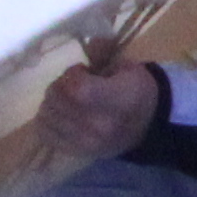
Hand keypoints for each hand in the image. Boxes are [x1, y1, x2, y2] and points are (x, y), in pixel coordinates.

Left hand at [36, 52, 167, 164]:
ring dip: (51, 103)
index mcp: (118, 100)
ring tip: (65, 99)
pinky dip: (46, 121)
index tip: (81, 70)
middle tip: (70, 83)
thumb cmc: (140, 91)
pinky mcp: (76, 151)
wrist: (150, 125)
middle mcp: (99, 125)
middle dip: (58, 86)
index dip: (71, 75)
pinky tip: (58, 113)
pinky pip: (46, 135)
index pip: (77, 89)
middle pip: (58, 102)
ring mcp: (85, 142)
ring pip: (47, 118)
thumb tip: (83, 45)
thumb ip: (102, 58)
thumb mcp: (129, 68)